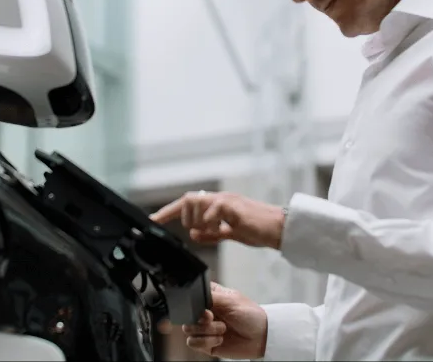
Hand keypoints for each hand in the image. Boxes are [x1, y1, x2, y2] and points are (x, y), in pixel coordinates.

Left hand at [150, 191, 285, 248]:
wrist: (280, 229)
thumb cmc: (258, 230)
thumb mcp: (230, 234)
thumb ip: (212, 233)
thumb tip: (194, 234)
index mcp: (217, 205)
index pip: (187, 205)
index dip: (168, 213)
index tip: (152, 221)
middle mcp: (220, 199)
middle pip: (187, 199)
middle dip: (184, 216)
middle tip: (197, 230)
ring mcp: (227, 200)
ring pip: (196, 202)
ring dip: (196, 219)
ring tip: (210, 230)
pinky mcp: (234, 206)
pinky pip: (212, 210)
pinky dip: (209, 222)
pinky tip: (218, 229)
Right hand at [181, 282, 267, 358]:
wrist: (261, 337)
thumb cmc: (250, 315)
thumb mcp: (231, 300)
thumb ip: (211, 297)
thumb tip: (194, 299)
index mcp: (210, 297)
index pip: (191, 296)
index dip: (194, 302)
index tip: (206, 307)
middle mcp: (205, 312)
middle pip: (187, 314)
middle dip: (200, 319)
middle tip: (213, 319)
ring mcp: (204, 328)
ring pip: (188, 329)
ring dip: (206, 331)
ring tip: (223, 330)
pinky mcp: (206, 343)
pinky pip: (193, 343)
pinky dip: (206, 342)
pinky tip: (219, 339)